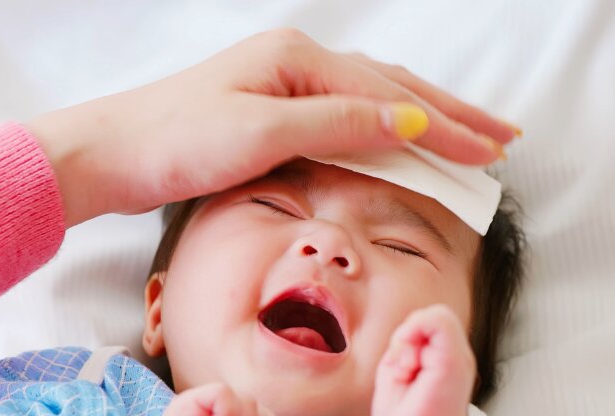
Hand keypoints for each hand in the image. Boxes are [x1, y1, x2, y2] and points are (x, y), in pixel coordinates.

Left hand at [28, 28, 517, 224]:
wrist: (111, 155)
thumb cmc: (175, 142)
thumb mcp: (261, 132)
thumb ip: (337, 125)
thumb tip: (408, 122)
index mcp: (299, 60)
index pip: (391, 96)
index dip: (446, 126)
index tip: (491, 151)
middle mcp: (296, 63)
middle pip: (392, 88)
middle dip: (451, 114)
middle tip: (503, 137)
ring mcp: (283, 86)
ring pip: (372, 99)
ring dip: (424, 119)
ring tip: (469, 134)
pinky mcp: (269, 112)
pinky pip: (345, 115)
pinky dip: (383, 127)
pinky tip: (399, 136)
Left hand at [371, 305, 475, 415]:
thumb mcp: (394, 377)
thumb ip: (401, 350)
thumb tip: (408, 331)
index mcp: (441, 361)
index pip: (421, 325)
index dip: (403, 340)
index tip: (399, 371)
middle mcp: (454, 357)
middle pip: (427, 318)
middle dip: (406, 338)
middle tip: (403, 372)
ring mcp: (458, 358)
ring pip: (434, 315)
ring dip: (410, 340)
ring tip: (408, 373)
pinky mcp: (454, 360)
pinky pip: (438, 318)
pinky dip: (415, 333)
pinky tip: (409, 365)